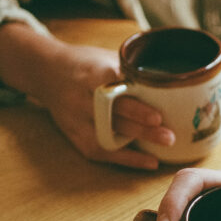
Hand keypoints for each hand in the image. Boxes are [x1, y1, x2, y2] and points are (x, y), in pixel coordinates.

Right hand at [0, 22, 174, 168]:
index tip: (158, 116)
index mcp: (93, 73)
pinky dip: (126, 158)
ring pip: (107, 136)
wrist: (46, 72)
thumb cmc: (86, 63)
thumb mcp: (106, 57)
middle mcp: (82, 98)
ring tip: (163, 152)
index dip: (136, 106)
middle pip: (114, 116)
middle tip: (169, 136)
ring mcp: (76, 119)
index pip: (116, 91)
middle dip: (142, 129)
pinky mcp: (75, 134)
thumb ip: (133, 70)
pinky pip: (101, 151)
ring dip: (136, 148)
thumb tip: (174, 80)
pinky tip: (148, 162)